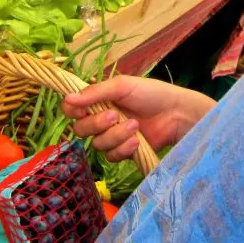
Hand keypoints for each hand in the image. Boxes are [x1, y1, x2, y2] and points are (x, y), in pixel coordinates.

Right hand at [62, 77, 215, 161]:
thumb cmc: (150, 93)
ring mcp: (112, 136)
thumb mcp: (122, 86)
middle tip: (116, 115)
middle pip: (80, 129)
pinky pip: (111, 156)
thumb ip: (95, 93)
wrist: (176, 113)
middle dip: (97, 124)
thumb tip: (67, 98)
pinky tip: (137, 141)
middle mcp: (101, 119)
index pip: (71, 109)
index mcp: (98, 100)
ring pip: (97, 144)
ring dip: (116, 135)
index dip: (72, 111)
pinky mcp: (123, 151)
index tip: (81, 110)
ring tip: (135, 126)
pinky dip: (123, 148)